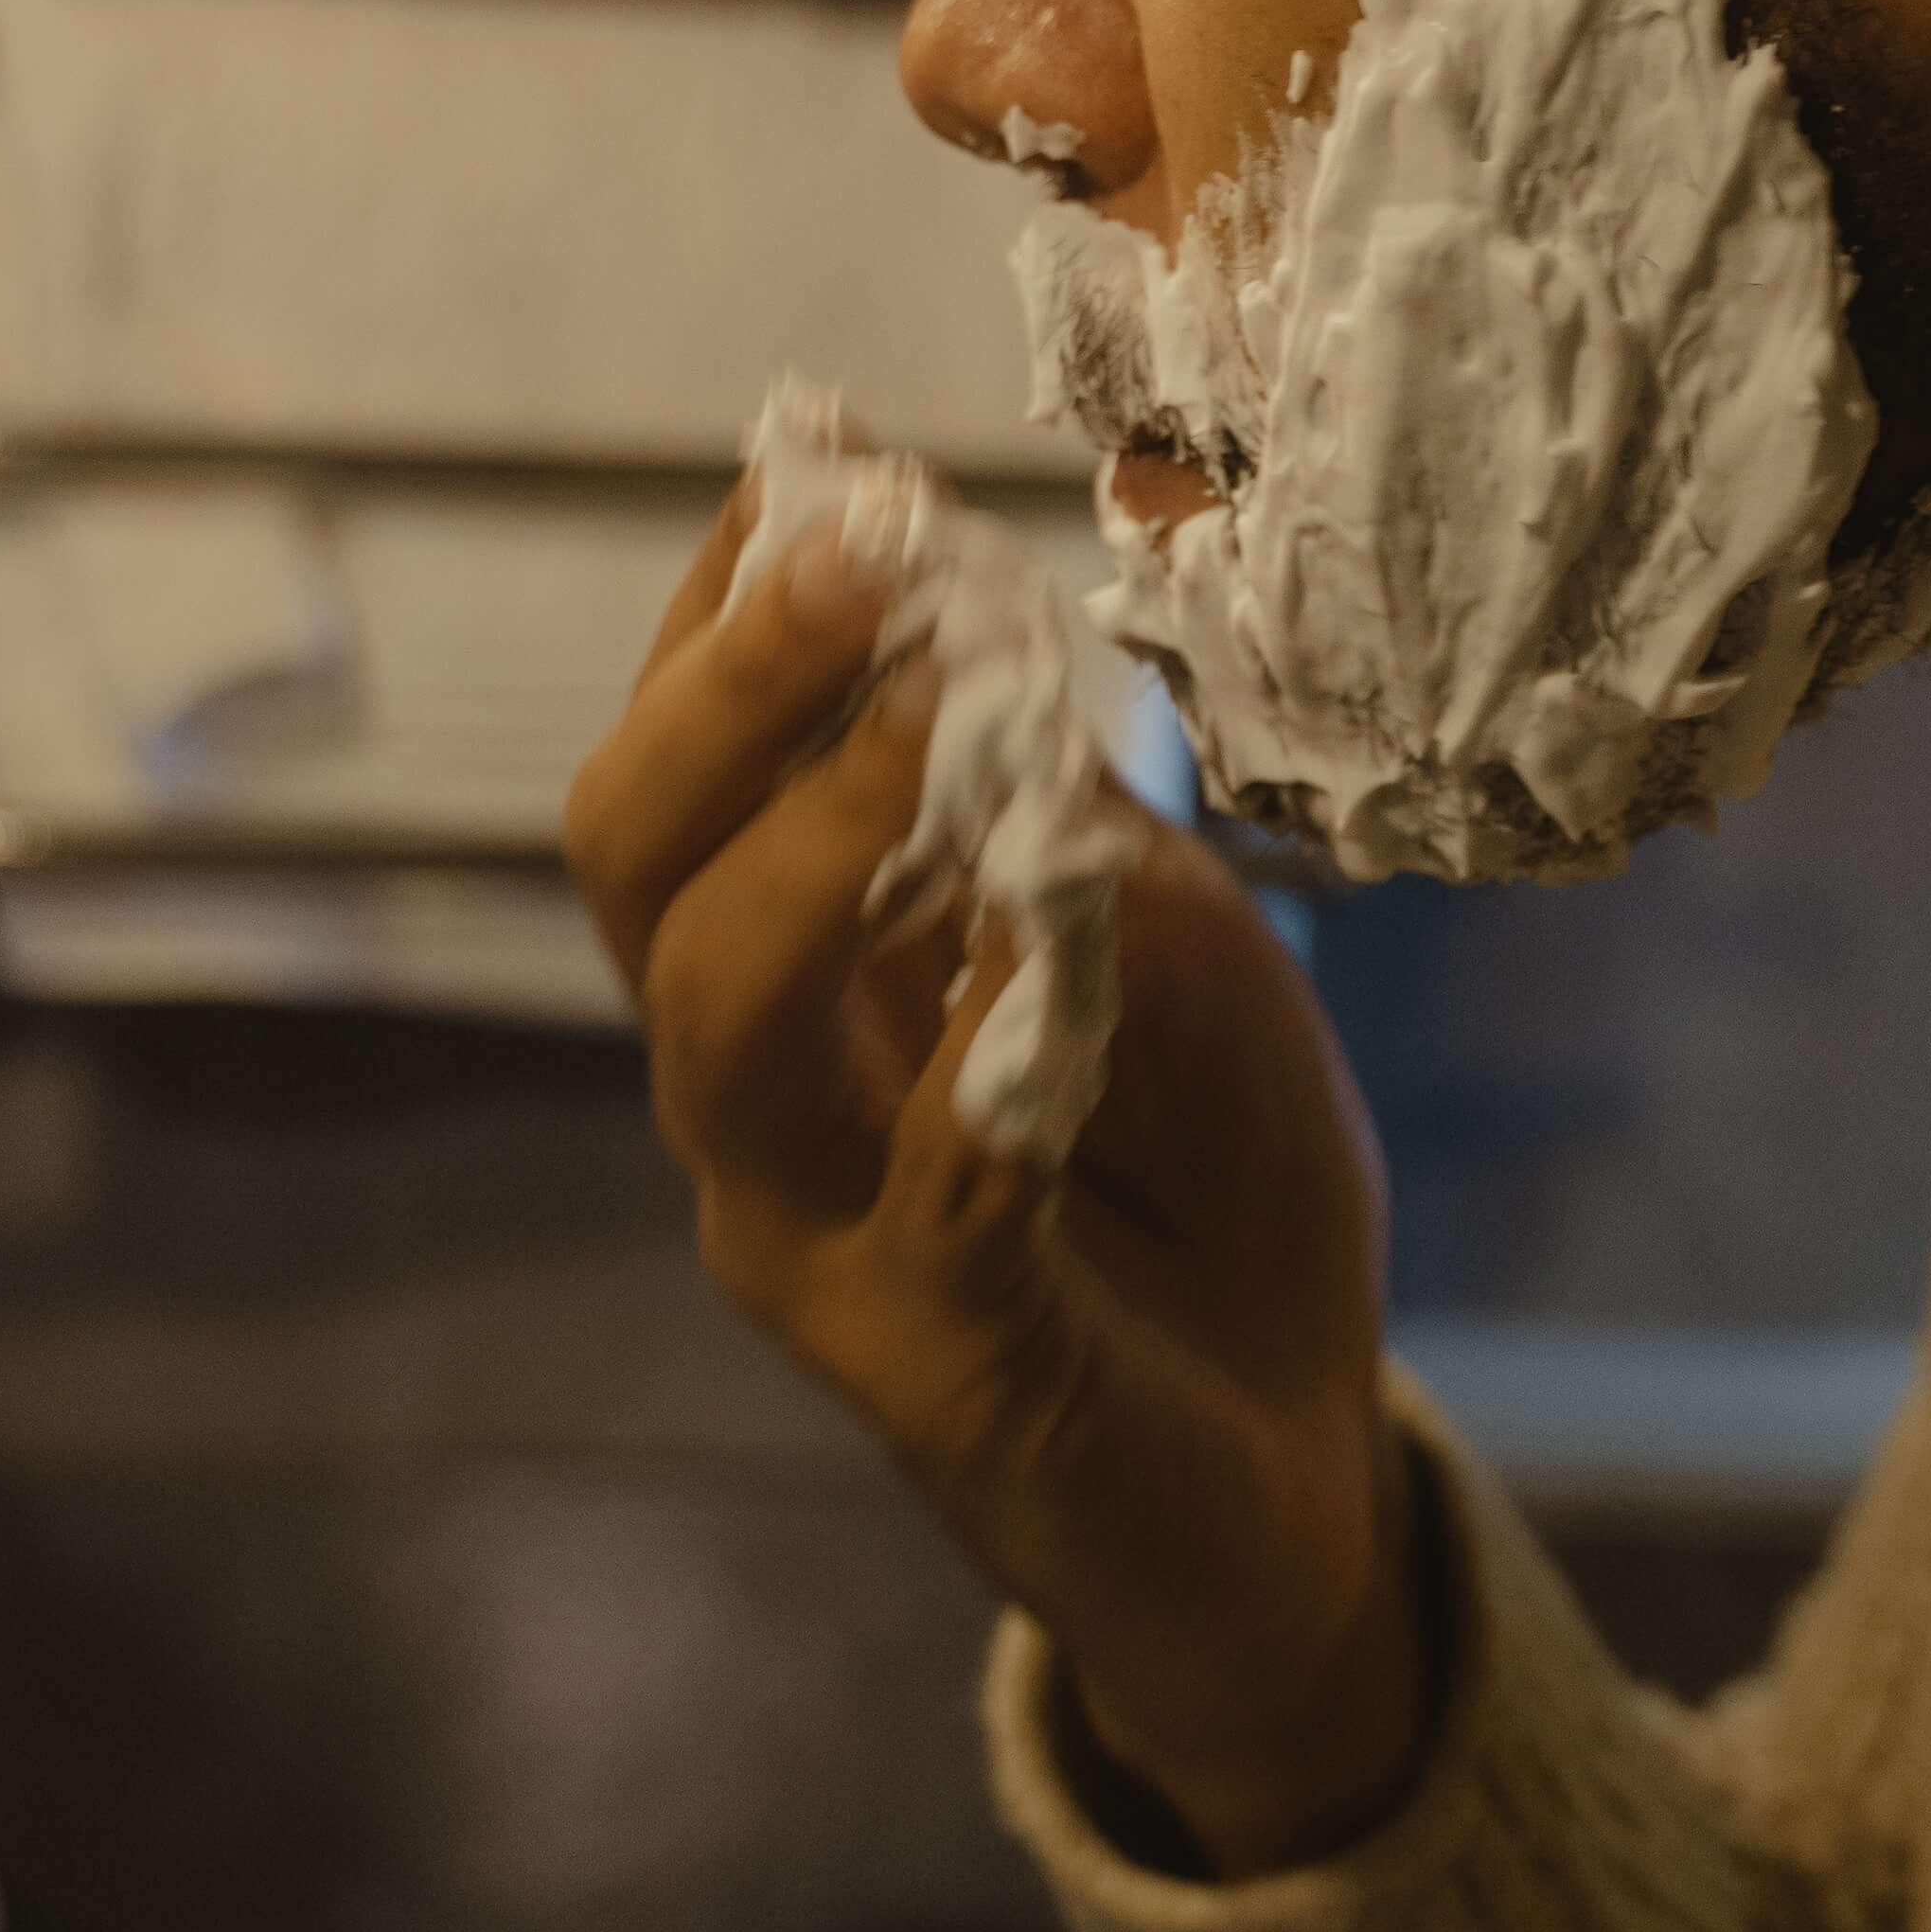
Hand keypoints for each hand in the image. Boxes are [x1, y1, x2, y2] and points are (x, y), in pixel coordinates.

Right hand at [562, 496, 1428, 1876]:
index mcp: (791, 979)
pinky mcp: (935, 1354)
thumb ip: (1054, 815)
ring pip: (717, 1013)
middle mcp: (752, 1098)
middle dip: (731, 687)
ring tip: (938, 708)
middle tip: (857, 547)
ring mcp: (814, 1231)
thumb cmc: (1206, 1186)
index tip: (819, 461)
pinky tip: (1060, 934)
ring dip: (826, 835)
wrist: (1297, 1469)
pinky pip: (932, 1178)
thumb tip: (989, 630)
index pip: (683, 765)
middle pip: (632, 866)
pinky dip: (991, 1043)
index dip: (726, 609)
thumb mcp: (1150, 943)